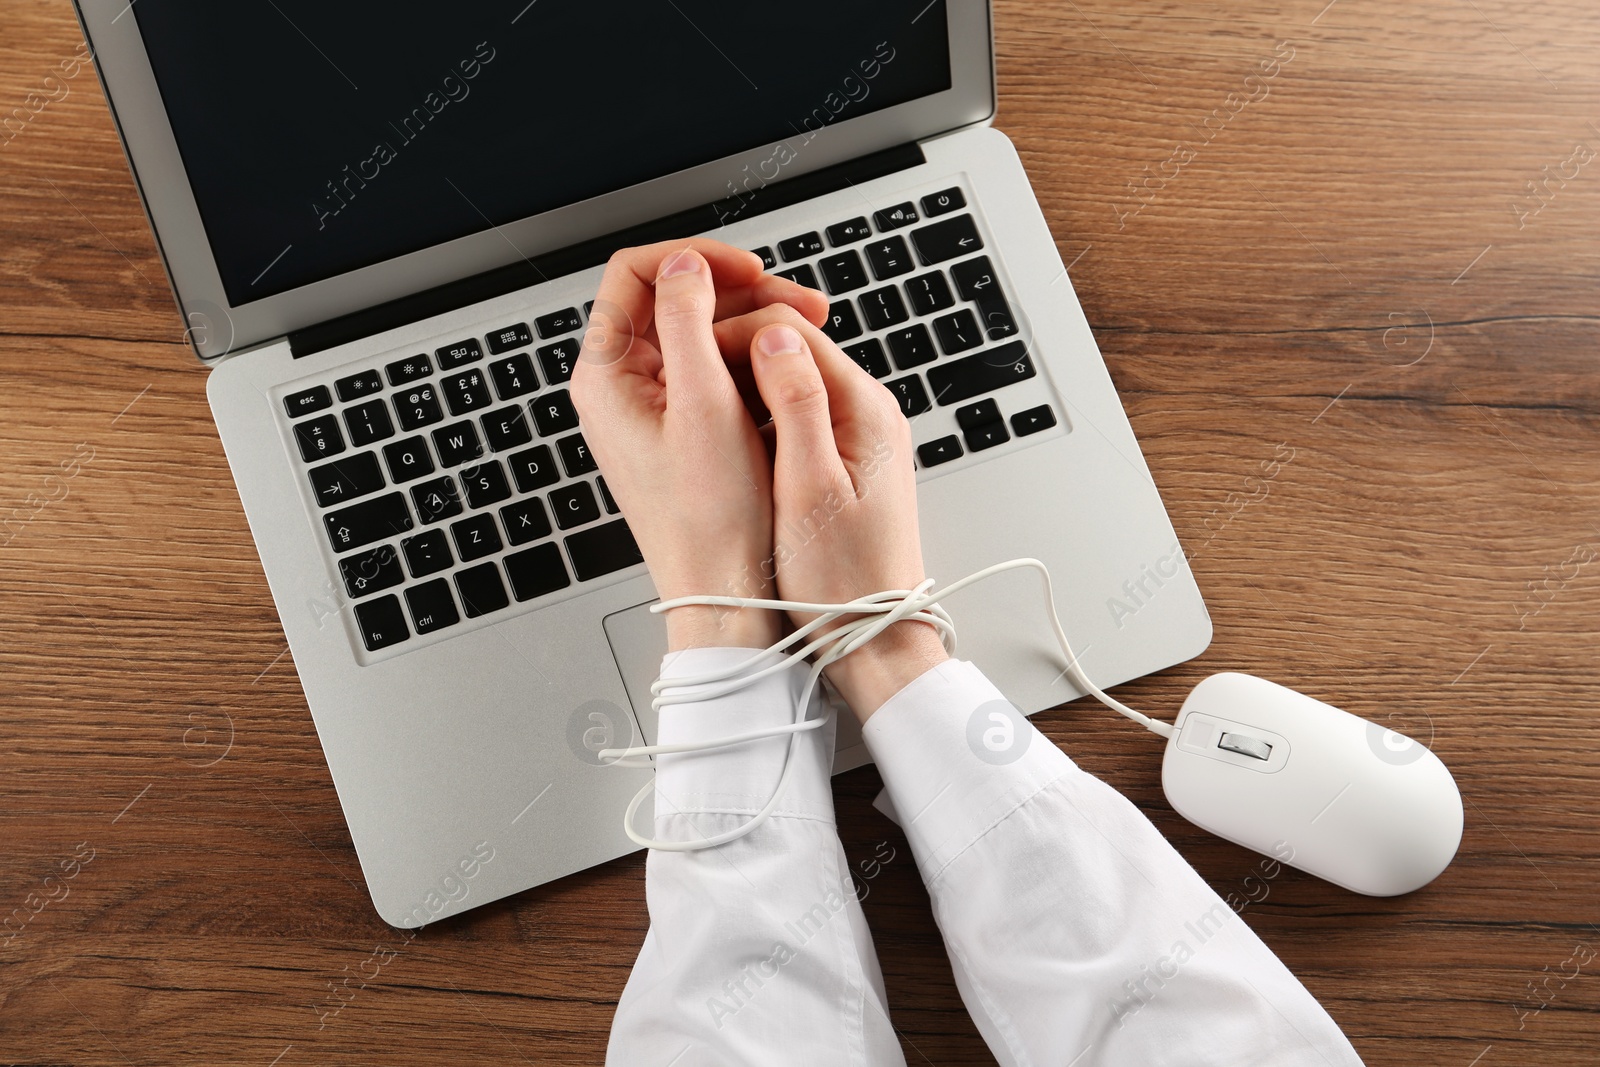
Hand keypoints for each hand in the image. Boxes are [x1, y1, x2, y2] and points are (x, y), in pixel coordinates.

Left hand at [570, 239, 826, 651]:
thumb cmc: (711, 518)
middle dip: (738, 291)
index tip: (751, 270)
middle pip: (672, 300)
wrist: (723, 592)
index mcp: (607, 376)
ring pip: (698, 335)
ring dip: (751, 324)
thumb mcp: (705, 404)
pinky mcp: (677, 430)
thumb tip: (683, 264)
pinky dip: (749, 361)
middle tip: (801, 304)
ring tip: (808, 334)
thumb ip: (688, 322)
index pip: (635, 274)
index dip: (695, 258)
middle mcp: (619, 388)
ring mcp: (648, 409)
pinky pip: (711, 373)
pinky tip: (789, 373)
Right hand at [719, 308, 949, 718]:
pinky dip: (759, 417)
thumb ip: (797, 404)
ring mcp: (857, 437)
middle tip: (683, 377)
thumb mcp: (810, 489)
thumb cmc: (845, 582)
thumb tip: (775, 337)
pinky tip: (730, 442)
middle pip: (791, 350)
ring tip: (698, 407)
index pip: (791, 332)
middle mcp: (867, 414)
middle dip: (734, 354)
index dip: (732, 335)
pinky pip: (795, 417)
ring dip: (743, 385)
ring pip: (789, 382)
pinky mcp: (844, 463)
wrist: (873, 638)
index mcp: (864, 411)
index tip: (688, 357)